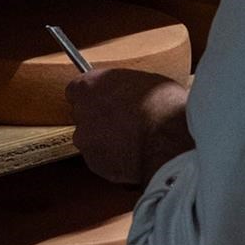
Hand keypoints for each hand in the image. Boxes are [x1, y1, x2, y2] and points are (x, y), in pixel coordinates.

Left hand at [66, 68, 191, 186]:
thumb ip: (126, 87)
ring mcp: (86, 141)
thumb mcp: (146, 80)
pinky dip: (114, 159)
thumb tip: (130, 93)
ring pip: (91, 140)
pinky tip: (134, 154)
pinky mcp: (96, 165)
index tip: (106, 98)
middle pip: (83, 116)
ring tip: (133, 140)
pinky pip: (102, 160)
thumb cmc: (161, 105)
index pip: (77, 90)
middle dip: (100, 119)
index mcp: (90, 85)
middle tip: (125, 120)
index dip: (94, 96)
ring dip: (106, 140)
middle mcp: (82, 113)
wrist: (167, 139)